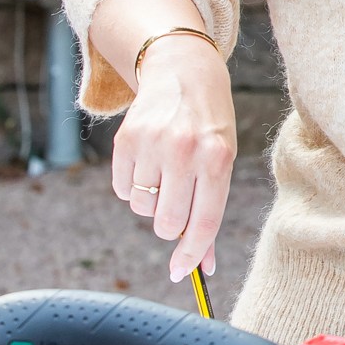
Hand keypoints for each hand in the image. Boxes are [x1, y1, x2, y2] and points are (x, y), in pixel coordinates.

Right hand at [110, 34, 237, 283]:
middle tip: (178, 202)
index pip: (202, 222)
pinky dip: (133, 186)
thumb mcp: (221, 162)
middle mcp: (185, 151)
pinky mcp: (125, 139)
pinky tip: (147, 162)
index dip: (191, 255)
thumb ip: (210, 212)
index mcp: (218, 159)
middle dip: (170, 225)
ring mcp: (152, 143)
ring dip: (152, 201)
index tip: (182, 273)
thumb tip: (202, 266)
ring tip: (165, 172)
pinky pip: (122, 189)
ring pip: (142, 208)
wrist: (183, 70)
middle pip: (167, 223)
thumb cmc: (209, 125)